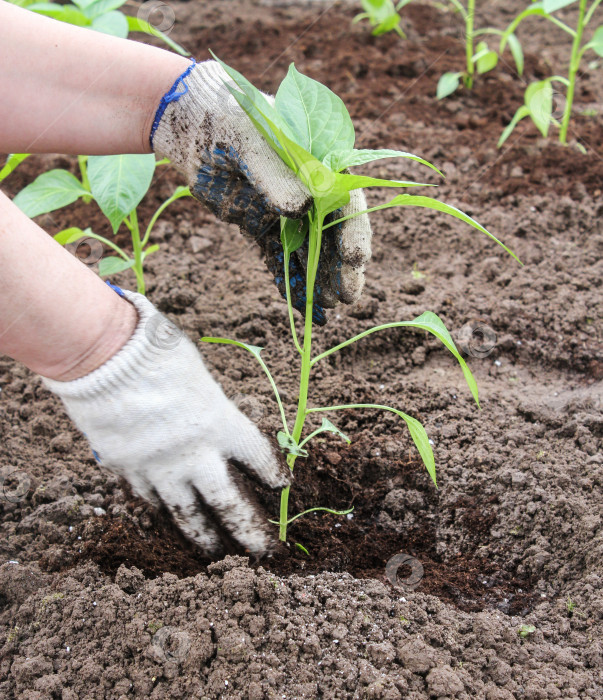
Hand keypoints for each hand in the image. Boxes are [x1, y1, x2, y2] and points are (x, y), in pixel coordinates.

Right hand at [42, 290, 289, 556]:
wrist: (104, 359)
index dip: (271, 472)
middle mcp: (196, 454)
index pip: (257, 457)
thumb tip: (213, 421)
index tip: (281, 485)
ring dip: (203, 537)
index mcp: (221, 424)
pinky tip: (166, 521)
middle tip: (265, 552)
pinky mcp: (128, 470)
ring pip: (187, 513)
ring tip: (215, 554)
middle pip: (229, 503)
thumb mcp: (199, 376)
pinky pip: (149, 499)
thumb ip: (211, 405)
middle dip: (250, 531)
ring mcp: (160, 467)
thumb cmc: (156, 354)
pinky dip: (160, 511)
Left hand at [151, 60, 371, 324]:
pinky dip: (286, 278)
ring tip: (324, 307)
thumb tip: (302, 208)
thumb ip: (274, 173)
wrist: (185, 123)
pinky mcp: (260, 223)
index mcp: (316, 160)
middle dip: (340, 264)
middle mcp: (306, 187)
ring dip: (316, 277)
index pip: (345, 198)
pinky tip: (297, 302)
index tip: (355, 259)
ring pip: (307, 248)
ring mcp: (282, 207)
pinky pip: (277, 255)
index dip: (353, 230)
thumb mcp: (248, 140)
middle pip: (331, 230)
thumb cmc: (223, 117)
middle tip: (345, 296)